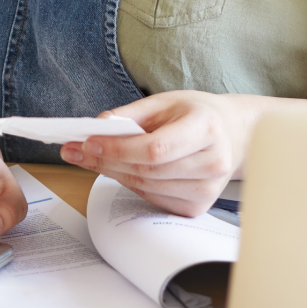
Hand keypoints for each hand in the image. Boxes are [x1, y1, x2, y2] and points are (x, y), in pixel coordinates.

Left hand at [58, 91, 262, 216]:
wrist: (231, 135)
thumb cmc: (196, 115)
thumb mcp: (166, 101)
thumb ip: (131, 113)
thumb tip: (98, 127)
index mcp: (206, 128)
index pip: (156, 148)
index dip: (119, 149)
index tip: (89, 143)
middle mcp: (212, 162)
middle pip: (147, 171)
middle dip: (106, 161)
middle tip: (75, 151)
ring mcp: (207, 189)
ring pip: (146, 187)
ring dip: (113, 173)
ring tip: (91, 158)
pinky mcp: (198, 206)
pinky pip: (153, 198)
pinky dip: (132, 184)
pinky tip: (122, 169)